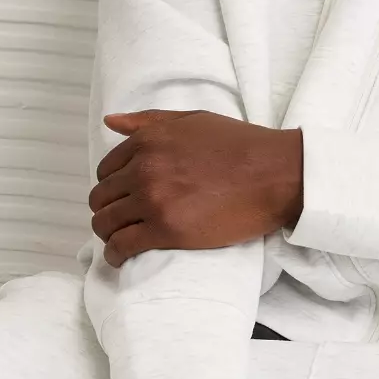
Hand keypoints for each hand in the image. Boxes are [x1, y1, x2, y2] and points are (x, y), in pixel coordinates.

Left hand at [89, 108, 302, 266]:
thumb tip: (111, 121)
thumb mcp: (193, 120)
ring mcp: (153, 200)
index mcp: (148, 140)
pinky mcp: (166, 230)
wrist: (276, 174)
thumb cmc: (241, 145)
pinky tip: (122, 258)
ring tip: (120, 241)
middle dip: (107, 210)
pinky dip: (116, 255)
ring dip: (108, 234)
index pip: (106, 169)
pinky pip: (123, 246)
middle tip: (122, 221)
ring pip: (106, 223)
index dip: (112, 186)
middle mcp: (144, 168)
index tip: (123, 198)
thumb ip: (149, 121)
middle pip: (102, 198)